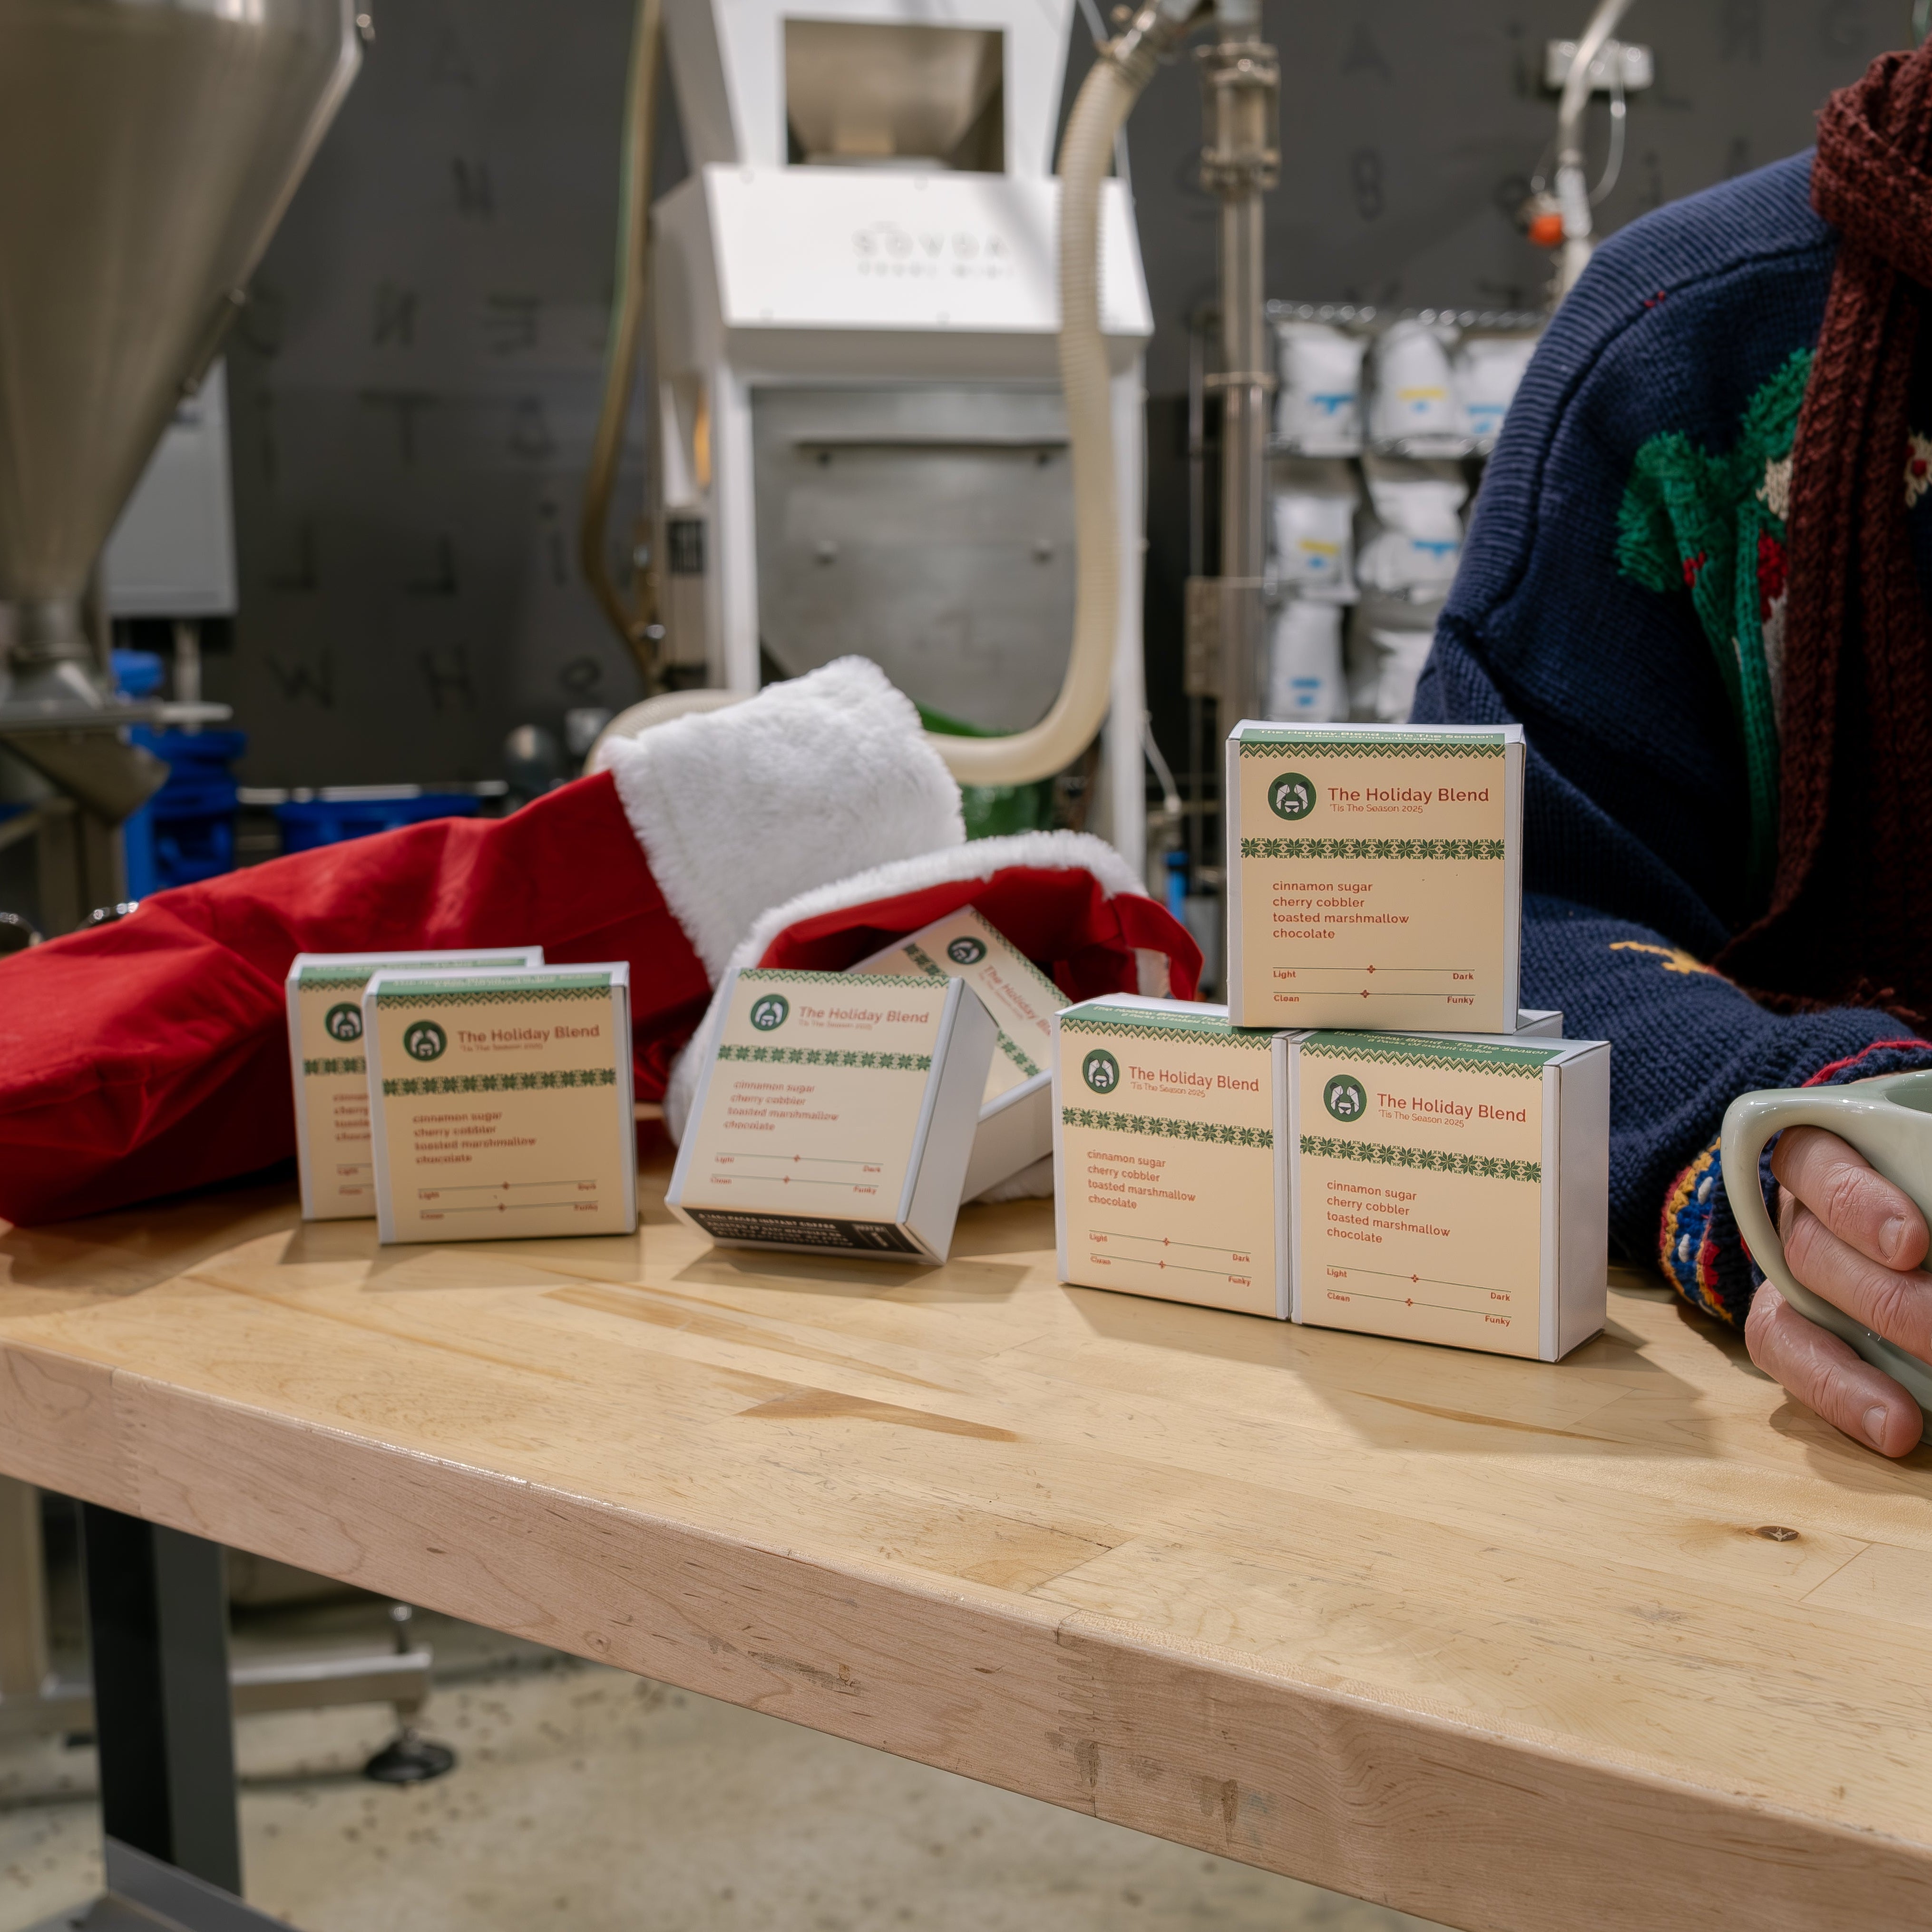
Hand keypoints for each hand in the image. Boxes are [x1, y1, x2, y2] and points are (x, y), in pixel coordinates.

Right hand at [1745, 1126, 1931, 1455]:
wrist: (1917, 1240)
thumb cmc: (1924, 1194)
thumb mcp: (1926, 1177)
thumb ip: (1930, 1189)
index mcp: (1830, 1157)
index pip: (1815, 1162)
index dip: (1855, 1203)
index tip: (1914, 1244)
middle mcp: (1800, 1215)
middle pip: (1810, 1248)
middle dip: (1884, 1300)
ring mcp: (1794, 1277)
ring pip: (1791, 1312)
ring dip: (1853, 1368)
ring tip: (1911, 1416)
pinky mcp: (1796, 1328)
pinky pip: (1792, 1359)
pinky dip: (1840, 1396)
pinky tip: (1895, 1430)